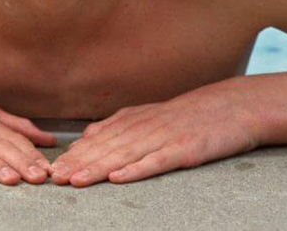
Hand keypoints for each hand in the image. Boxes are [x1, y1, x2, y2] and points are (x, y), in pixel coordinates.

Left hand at [50, 83, 259, 186]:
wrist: (234, 106)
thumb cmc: (192, 114)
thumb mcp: (151, 114)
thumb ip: (119, 125)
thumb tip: (87, 136)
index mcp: (136, 119)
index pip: (98, 139)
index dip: (74, 155)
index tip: (52, 168)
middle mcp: (146, 126)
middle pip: (106, 147)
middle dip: (78, 163)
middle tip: (54, 177)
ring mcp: (166, 137)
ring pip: (125, 155)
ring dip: (98, 168)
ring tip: (76, 180)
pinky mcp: (186, 149)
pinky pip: (158, 161)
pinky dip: (137, 170)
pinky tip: (119, 178)